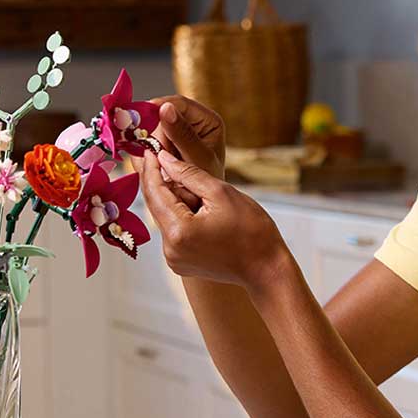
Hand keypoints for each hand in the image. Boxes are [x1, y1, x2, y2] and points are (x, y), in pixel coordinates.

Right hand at [131, 96, 225, 209]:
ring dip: (150, 148)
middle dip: (156, 136)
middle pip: (162, 117)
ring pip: (152, 131)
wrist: (204, 207)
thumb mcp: (199, 159)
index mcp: (207, 121)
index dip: (159, 107)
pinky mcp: (162, 146)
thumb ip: (182, 135)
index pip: (180, 104)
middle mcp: (191, 123)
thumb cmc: (209, 184)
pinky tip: (149, 166)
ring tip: (156, 166)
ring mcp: (175, 135)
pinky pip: (146, 144)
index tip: (141, 116)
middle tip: (154, 156)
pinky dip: (144, 154)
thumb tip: (165, 108)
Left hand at [140, 148, 288, 290]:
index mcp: (178, 231)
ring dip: (178, 201)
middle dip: (166, 184)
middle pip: (157, 205)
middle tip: (179, 165)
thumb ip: (187, 173)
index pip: (154, 192)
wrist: (266, 268)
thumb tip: (163, 159)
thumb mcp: (220, 192)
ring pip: (165, 217)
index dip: (151, 168)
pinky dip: (182, 216)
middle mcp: (169, 249)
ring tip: (207, 200)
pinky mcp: (179, 263)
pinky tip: (204, 213)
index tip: (151, 148)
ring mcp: (173, 259)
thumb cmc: (251, 230)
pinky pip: (173, 231)